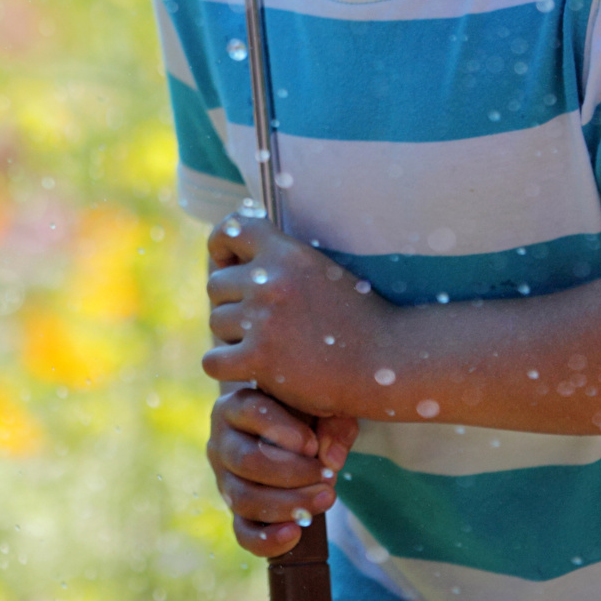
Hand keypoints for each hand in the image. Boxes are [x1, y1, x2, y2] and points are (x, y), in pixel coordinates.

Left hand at [203, 212, 391, 413]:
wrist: (386, 360)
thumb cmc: (357, 320)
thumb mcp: (324, 272)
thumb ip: (285, 262)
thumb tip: (241, 255)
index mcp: (288, 253)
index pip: (231, 228)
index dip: (221, 246)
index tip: (229, 264)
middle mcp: (271, 280)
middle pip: (216, 285)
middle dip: (231, 303)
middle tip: (257, 323)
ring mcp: (264, 319)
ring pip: (216, 322)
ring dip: (232, 337)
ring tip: (264, 347)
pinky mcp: (260, 358)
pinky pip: (213, 361)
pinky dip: (228, 368)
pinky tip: (251, 371)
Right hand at [207, 386, 358, 557]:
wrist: (291, 435)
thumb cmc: (305, 412)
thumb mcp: (323, 405)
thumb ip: (333, 422)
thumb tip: (332, 459)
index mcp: (236, 406)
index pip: (252, 413)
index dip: (284, 431)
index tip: (313, 444)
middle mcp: (222, 442)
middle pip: (246, 461)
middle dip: (292, 473)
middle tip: (328, 477)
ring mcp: (224, 479)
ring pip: (243, 498)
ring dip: (287, 504)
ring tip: (325, 499)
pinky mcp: (235, 511)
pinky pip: (242, 532)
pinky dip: (267, 539)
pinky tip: (295, 534)